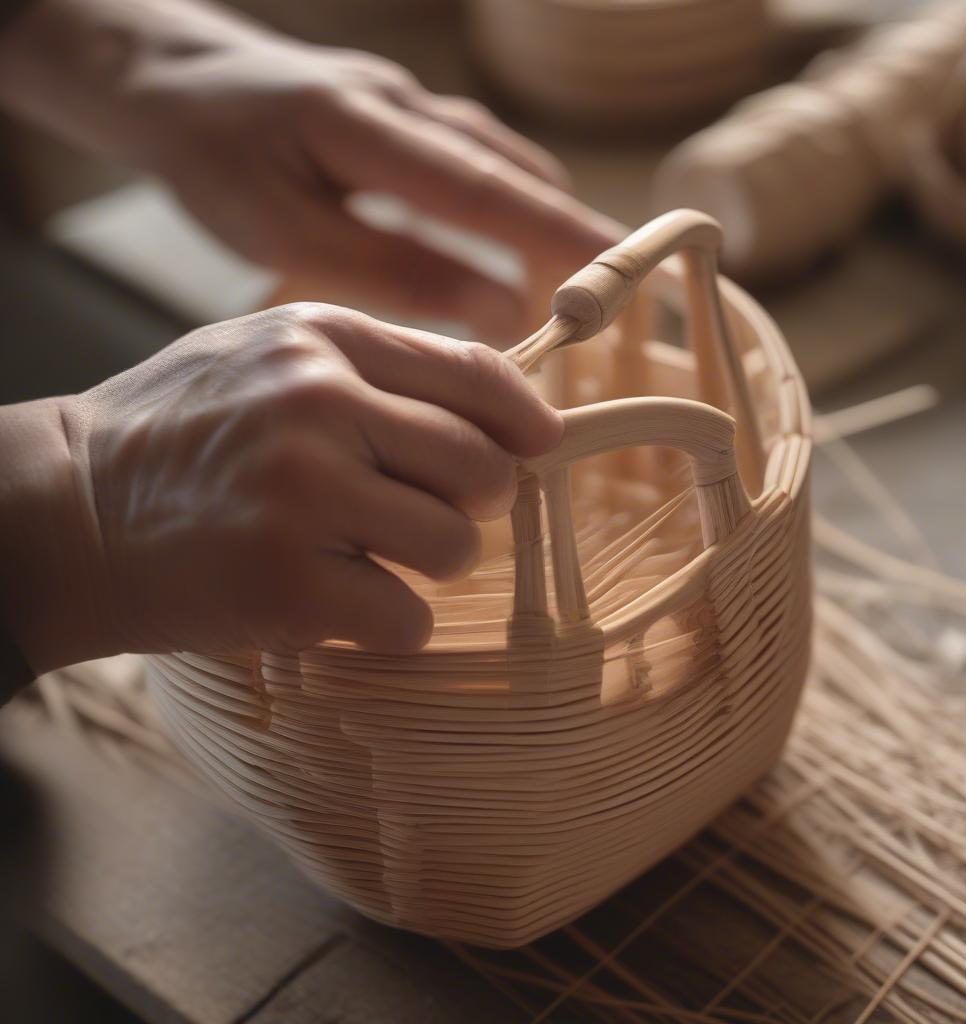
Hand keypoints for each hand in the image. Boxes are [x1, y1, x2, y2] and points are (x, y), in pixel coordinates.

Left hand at [0, 0, 621, 340]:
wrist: (173, 77)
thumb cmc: (215, 158)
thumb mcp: (283, 228)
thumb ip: (392, 267)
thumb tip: (500, 307)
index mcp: (365, 126)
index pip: (484, 188)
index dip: (556, 235)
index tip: (616, 276)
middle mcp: (404, 104)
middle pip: (512, 169)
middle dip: (572, 230)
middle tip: (624, 290)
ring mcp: (410, 103)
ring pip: (503, 161)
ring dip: (547, 218)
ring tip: (584, 279)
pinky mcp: (406, 116)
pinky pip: (480, 159)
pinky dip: (514, 204)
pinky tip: (523, 243)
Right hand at [2, 304, 562, 671]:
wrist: (64, 509)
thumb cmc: (181, 433)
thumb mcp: (267, 357)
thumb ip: (374, 367)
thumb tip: (500, 406)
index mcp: (322, 340)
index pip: (476, 373)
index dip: (526, 418)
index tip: (540, 444)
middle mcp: (318, 405)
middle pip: (483, 469)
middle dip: (470, 504)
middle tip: (420, 513)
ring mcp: (303, 495)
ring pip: (455, 548)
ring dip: (425, 565)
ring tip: (361, 555)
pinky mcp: (287, 585)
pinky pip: (408, 620)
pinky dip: (386, 623)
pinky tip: (332, 603)